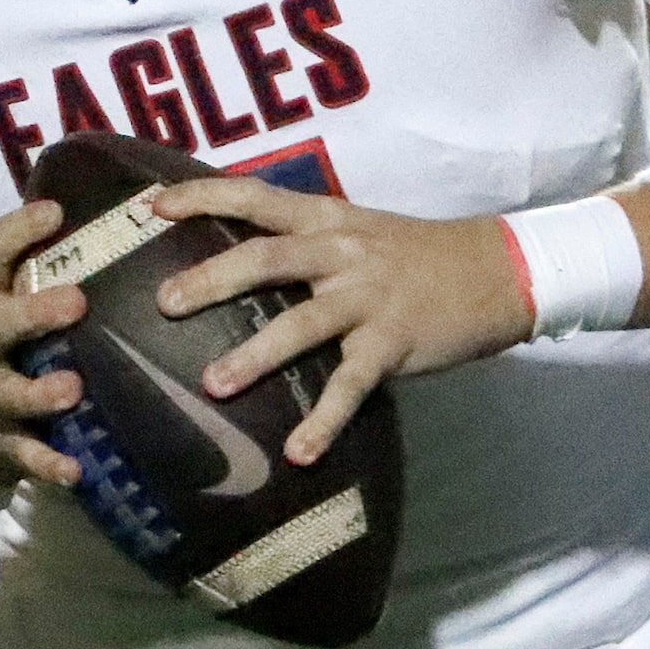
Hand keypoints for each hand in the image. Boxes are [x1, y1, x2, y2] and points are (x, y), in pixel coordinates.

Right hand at [0, 198, 88, 486]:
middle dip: (32, 313)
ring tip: (73, 389)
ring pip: (7, 392)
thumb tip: (140, 207)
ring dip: (38, 392)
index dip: (18, 230)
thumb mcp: (20, 295)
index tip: (56, 212)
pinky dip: (47, 462)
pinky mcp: (0, 440)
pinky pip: (23, 454)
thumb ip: (61, 262)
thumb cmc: (17, 338)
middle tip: (76, 302)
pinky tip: (75, 471)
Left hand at [151, 180, 531, 466]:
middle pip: (266, 258)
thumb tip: (233, 259)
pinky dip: (324, 421)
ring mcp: (367, 298)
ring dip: (255, 354)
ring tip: (213, 385)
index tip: (153, 206)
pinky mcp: (393, 343)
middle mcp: (340, 252)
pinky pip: (351, 386)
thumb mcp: (356, 228)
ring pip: (302, 324)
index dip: (202, 196)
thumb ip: (303, 239)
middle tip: (164, 303)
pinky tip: (298, 452)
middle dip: (211, 278)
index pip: (254, 196)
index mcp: (326, 218)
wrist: (496, 268)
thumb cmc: (412, 253)